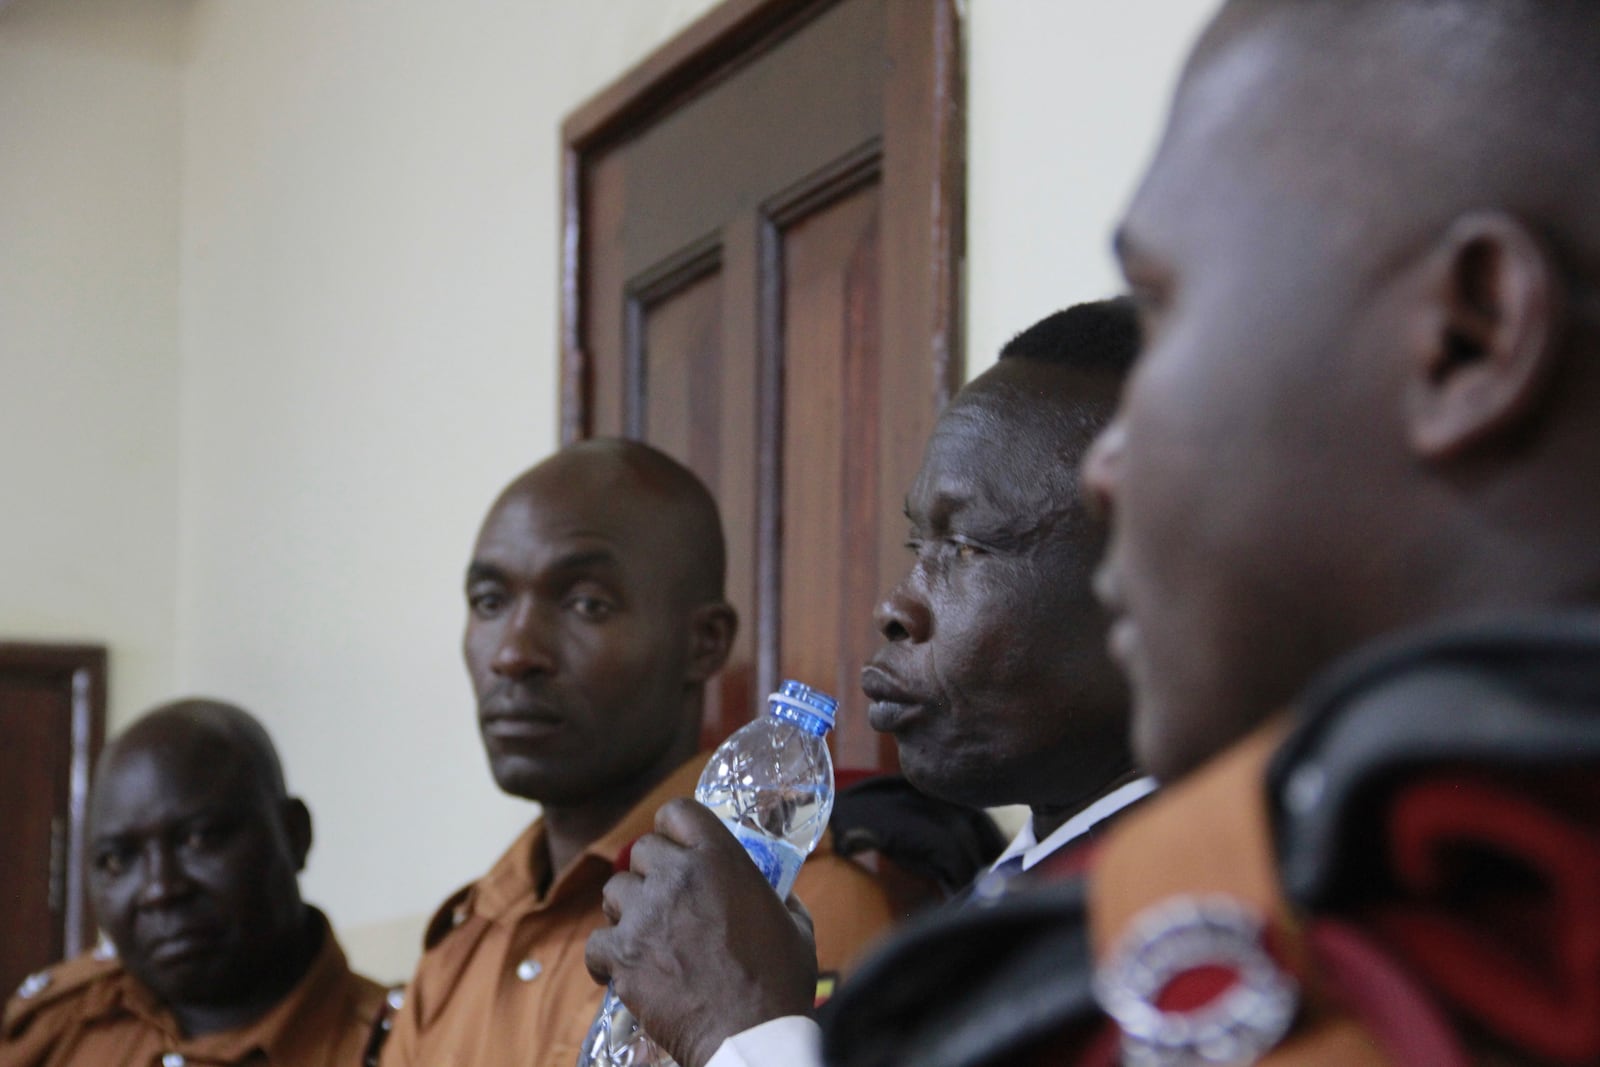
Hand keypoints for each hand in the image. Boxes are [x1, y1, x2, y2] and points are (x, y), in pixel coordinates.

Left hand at [585, 798, 817, 1066]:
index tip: (676, 845)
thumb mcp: (795, 924)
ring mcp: (646, 914)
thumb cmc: (779, 983)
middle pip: (641, 851)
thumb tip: (777, 892)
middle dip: (651, 873)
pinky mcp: (623, 955)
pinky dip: (606, 957)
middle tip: (665, 900)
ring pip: (614, 891)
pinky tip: (622, 969)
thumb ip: (778, 896)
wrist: (751, 1035)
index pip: (678, 812)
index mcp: (721, 859)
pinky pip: (596, 942)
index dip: (673, 828)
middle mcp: (678, 876)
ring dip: (627, 910)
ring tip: (644, 934)